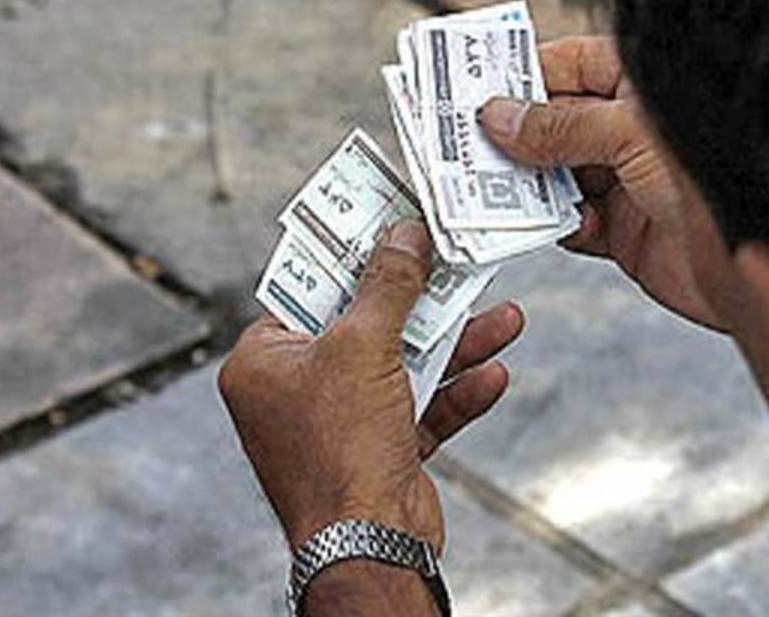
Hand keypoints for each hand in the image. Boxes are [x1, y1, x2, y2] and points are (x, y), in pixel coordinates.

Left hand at [219, 221, 522, 551]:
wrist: (371, 547)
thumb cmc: (340, 449)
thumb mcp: (364, 346)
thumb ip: (388, 286)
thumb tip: (404, 237)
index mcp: (265, 363)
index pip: (310, 290)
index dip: (353, 255)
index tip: (390, 223)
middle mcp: (295, 391)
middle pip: (366, 324)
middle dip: (422, 300)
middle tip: (455, 261)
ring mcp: (339, 424)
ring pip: (402, 365)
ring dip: (454, 344)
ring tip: (503, 316)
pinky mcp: (379, 451)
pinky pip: (421, 407)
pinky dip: (456, 392)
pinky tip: (493, 373)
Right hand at [480, 36, 728, 330]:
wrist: (763, 265)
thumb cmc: (719, 174)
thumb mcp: (629, 135)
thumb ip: (560, 126)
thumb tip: (499, 117)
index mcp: (641, 85)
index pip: (568, 65)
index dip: (521, 75)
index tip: (471, 87)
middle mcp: (631, 129)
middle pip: (554, 122)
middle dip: (512, 134)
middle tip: (463, 142)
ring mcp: (627, 180)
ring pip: (555, 175)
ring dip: (525, 184)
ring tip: (491, 186)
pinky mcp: (625, 231)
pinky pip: (570, 222)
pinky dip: (552, 225)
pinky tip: (547, 224)